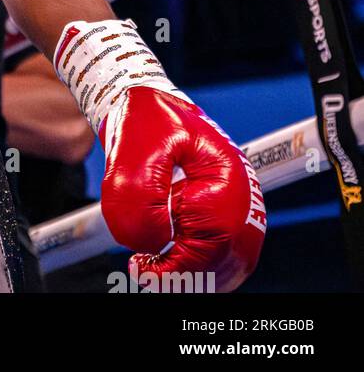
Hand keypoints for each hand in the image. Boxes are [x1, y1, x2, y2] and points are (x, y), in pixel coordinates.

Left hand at [55, 20, 264, 291]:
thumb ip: (138, 198)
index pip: (216, 234)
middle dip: (189, 273)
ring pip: (230, 261)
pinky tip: (162, 263)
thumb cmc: (140, 115)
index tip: (146, 261)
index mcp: (227, 172)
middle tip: (148, 274)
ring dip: (195, 274)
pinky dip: (197, 267)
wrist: (138, 97)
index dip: (183, 256)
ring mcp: (233, 203)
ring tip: (152, 271)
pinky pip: (221, 253)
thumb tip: (152, 242)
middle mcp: (240, 191)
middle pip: (231, 255)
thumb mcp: (132, 151)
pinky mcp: (219, 210)